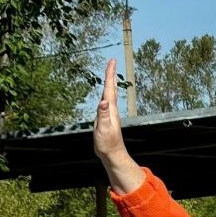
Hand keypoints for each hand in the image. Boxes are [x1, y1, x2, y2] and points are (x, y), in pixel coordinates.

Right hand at [94, 60, 144, 194]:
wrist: (112, 154)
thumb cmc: (107, 144)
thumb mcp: (103, 129)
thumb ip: (103, 116)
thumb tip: (103, 101)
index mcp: (110, 110)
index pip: (109, 88)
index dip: (110, 75)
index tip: (111, 62)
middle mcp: (111, 110)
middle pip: (111, 89)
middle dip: (111, 75)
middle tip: (112, 62)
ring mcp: (110, 114)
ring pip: (110, 94)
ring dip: (109, 83)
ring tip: (110, 74)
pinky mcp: (107, 119)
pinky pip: (106, 102)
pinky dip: (106, 94)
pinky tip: (105, 95)